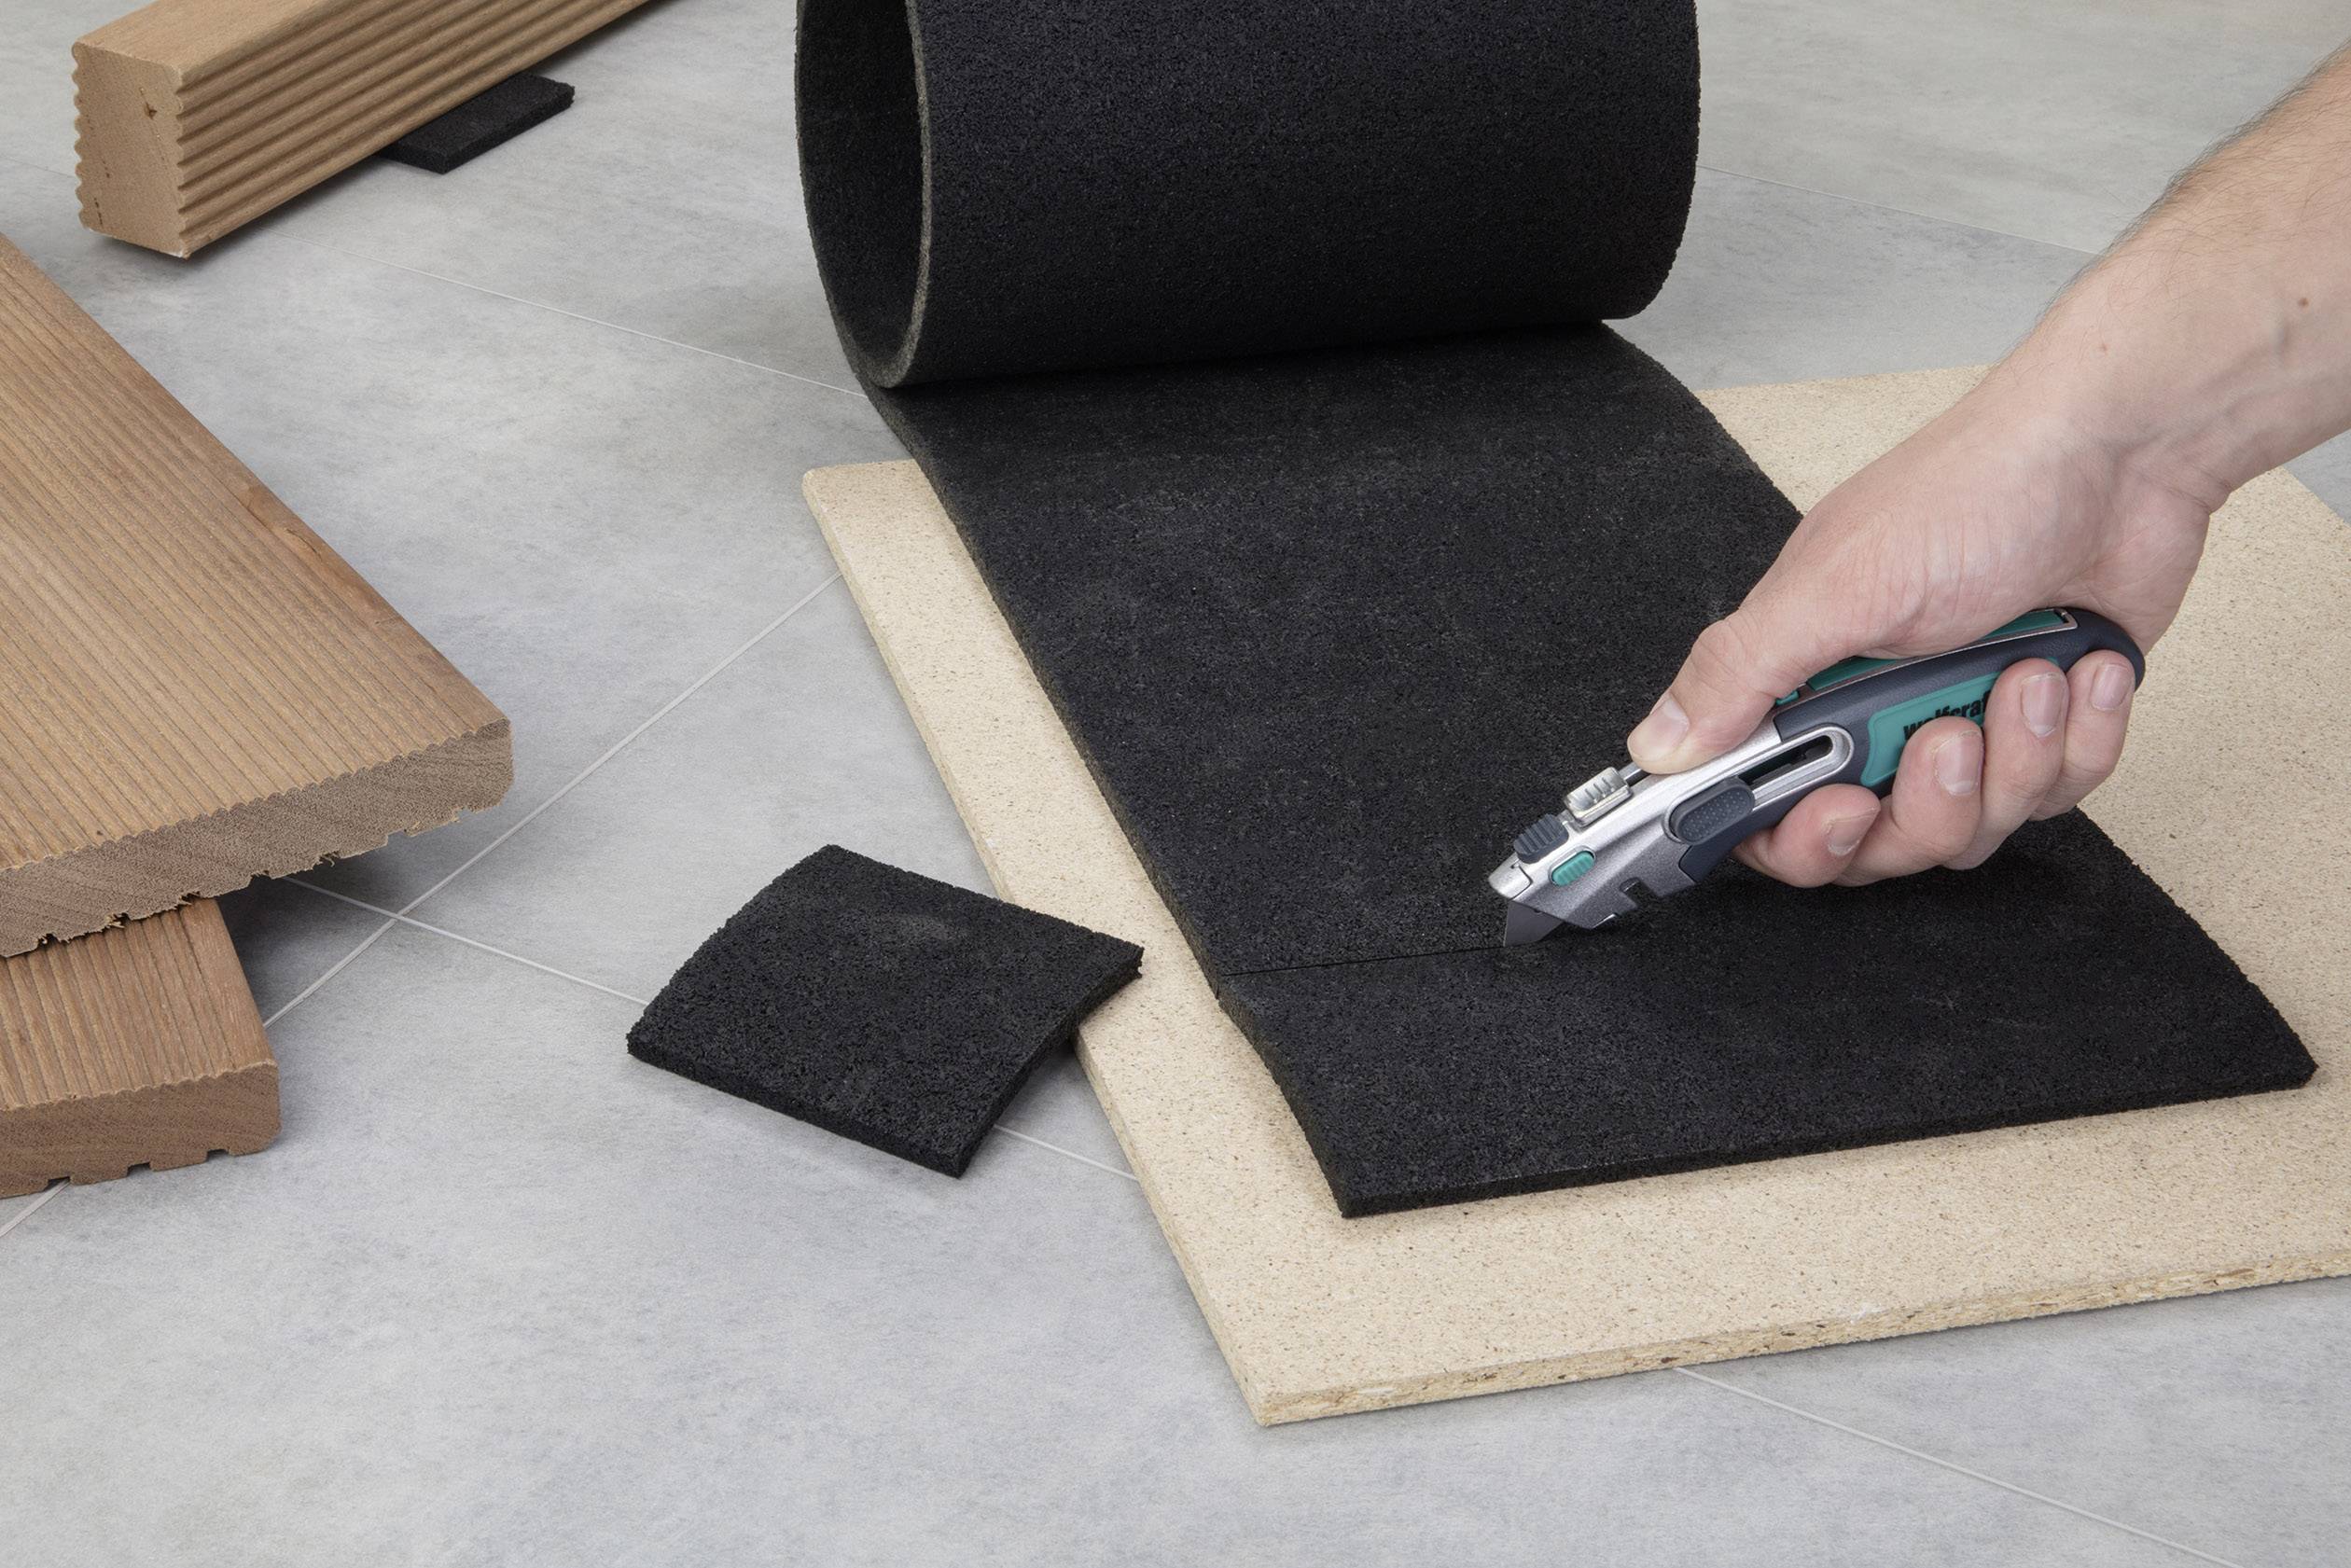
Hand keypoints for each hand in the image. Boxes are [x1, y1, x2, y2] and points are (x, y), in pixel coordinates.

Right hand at [1625, 371, 2216, 885]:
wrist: (2125, 454)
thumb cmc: (1978, 492)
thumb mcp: (1836, 587)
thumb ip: (1740, 672)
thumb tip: (1657, 745)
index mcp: (1809, 676)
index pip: (1770, 808)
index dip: (1801, 836)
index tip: (1841, 812)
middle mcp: (1879, 710)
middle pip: (1879, 841)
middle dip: (1925, 805)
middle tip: (1946, 737)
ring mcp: (1965, 720)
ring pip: (1973, 827)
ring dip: (2014, 757)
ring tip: (2028, 674)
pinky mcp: (2046, 727)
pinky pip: (2057, 792)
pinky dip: (2080, 738)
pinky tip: (2081, 669)